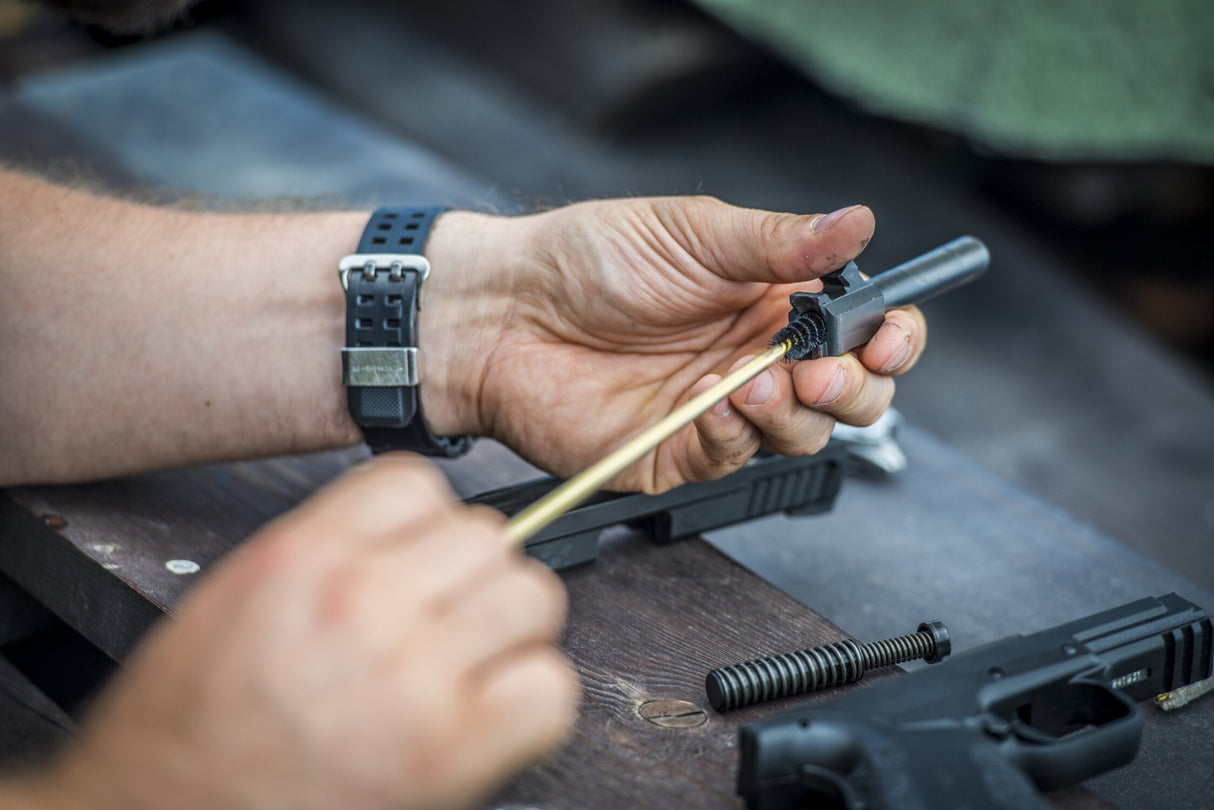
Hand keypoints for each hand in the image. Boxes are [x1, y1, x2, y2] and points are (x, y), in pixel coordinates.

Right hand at [26, 456, 576, 809]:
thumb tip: (410, 536)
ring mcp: (414, 676)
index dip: (430, 521)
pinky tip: (492, 719)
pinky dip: (535, 705)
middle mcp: (363, 603)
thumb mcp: (236, 597)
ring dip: (514, 632)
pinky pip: (550, 690)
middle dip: (477, 576)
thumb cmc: (186, 731)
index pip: (418, 484)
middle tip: (451, 618)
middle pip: (488, 538)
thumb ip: (328, 550)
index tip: (426, 554)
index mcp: (302, 558)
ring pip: (532, 599)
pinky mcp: (451, 751)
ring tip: (475, 667)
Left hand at [421, 197, 925, 491]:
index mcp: (771, 301)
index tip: (889, 338)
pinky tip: (713, 401)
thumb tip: (857, 225)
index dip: (891, 339)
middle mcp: (756, 360)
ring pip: (802, 436)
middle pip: (849, 396)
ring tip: (754, 379)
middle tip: (823, 369)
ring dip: (794, 413)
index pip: (862, 330)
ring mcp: (720, 411)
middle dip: (855, 388)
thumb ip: (779, 242)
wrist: (507, 311)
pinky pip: (732, 459)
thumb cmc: (588, 260)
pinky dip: (734, 435)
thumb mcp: (693, 232)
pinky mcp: (678, 453)